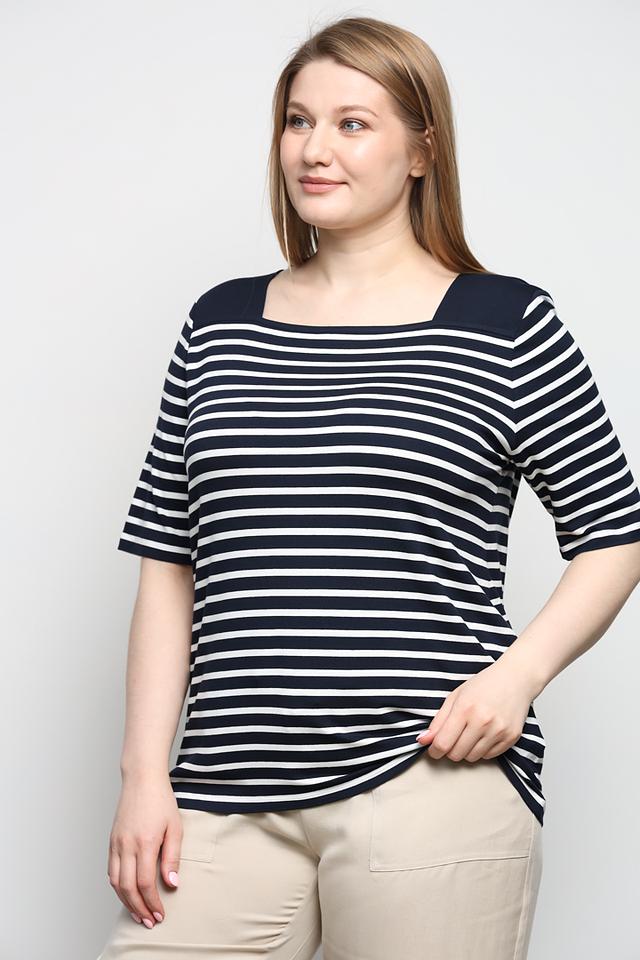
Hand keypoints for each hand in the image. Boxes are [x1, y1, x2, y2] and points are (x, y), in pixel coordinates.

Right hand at [107, 775, 182, 928]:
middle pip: (128, 888)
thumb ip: (172, 857)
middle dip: (139, 908)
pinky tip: (127, 893)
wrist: (141, 779)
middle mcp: (127, 845)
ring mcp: (116, 843)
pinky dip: (117, 887)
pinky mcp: (111, 841)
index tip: (160, 914)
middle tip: (150, 921)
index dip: (152, 902)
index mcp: (145, 842)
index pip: (146, 883)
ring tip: (139, 913)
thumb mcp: (175, 827)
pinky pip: (110, 870)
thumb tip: (171, 884)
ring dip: (126, 902)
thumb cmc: (161, 800)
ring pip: (115, 882)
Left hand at [415, 659, 536, 761]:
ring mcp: (498, 731)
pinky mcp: (511, 738)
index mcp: (465, 708)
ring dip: (466, 750)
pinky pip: (488, 756)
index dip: (434, 750)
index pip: (443, 743)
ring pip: (472, 757)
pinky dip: (482, 750)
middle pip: (456, 754)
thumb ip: (438, 721)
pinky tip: (484, 734)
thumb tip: (423, 740)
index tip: (434, 749)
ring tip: (470, 733)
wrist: (516, 679)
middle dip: (450, 749)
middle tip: (453, 738)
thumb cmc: (484, 685)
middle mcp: (482, 721)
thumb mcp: (456, 697)